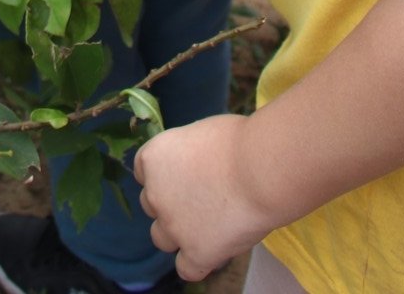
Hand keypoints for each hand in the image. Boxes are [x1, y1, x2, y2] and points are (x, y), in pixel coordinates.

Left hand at [134, 115, 271, 282]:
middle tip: (201, 198)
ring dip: (178, 233)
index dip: (164, 175)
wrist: (259, 170)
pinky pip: (186, 268)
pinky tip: (213, 251)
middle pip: (151, 204)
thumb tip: (196, 165)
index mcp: (154, 158)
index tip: (185, 175)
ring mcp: (173, 227)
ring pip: (161, 238)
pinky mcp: (195, 253)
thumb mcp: (200, 134)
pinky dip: (197, 262)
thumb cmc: (237, 141)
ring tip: (207, 226)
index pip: (144, 172)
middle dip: (170, 202)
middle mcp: (155, 194)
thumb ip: (188, 155)